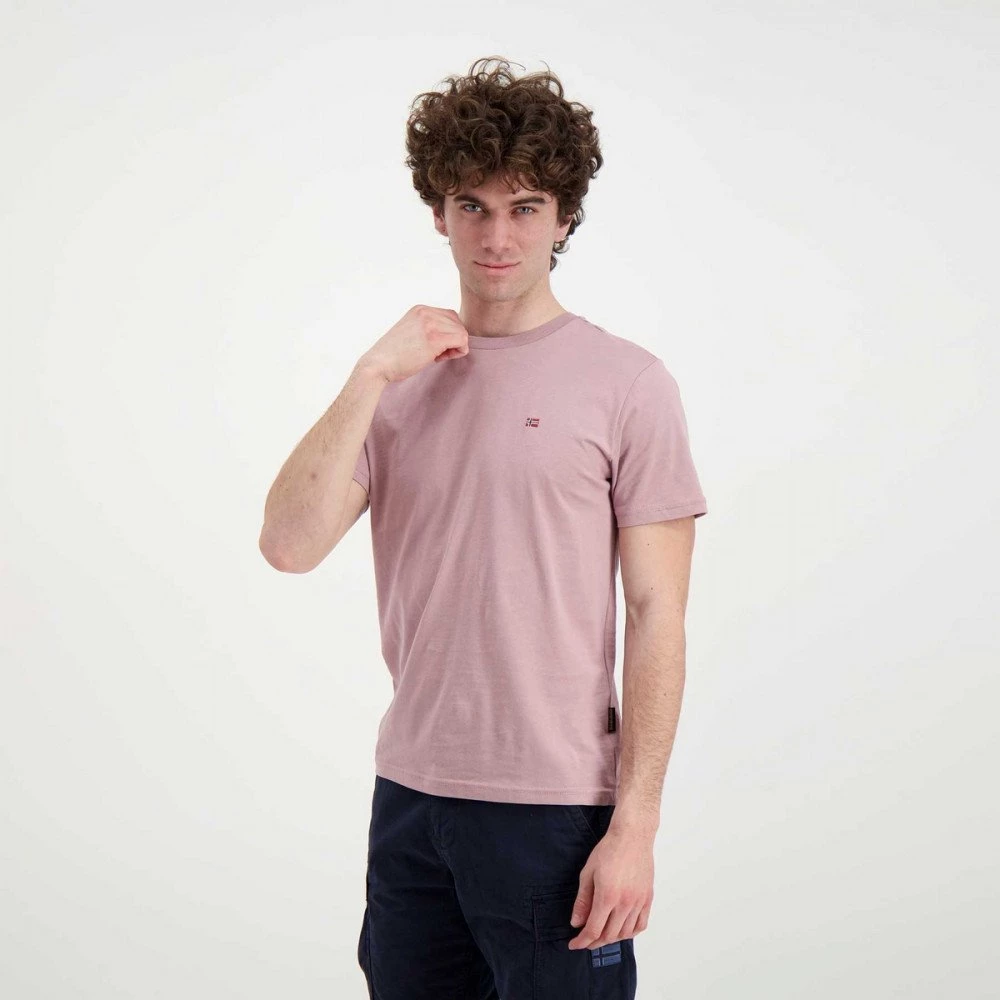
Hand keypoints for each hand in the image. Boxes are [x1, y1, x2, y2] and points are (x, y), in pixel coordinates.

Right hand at [361, 305, 468, 383]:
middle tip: (438, 354)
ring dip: (455, 347)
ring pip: (462, 332)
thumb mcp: (411, 332)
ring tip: (436, 357)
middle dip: (453, 340)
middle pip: (458, 323)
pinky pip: (462, 341)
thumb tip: (452, 336)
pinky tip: (440, 359)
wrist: (377, 365)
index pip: (450, 316)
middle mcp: (426, 312)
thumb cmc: (393, 356)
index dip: (448, 333)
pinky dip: (458, 352)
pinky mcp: (434, 338)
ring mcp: (430, 324)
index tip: (435, 347)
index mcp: (420, 309)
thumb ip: (428, 328)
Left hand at [566, 826, 654, 950]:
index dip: (582, 941)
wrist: (632, 836)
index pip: (593, 930)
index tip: (573, 944)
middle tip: (584, 940)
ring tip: (601, 934)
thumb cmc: (608, 850)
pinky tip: (621, 930)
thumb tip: (576, 923)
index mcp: (607, 896)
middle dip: (594, 942)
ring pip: (625, 933)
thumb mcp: (588, 873)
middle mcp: (625, 903)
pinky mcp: (648, 899)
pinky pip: (641, 925)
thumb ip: (582, 901)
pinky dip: (630, 933)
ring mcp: (639, 902)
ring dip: (611, 938)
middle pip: (609, 935)